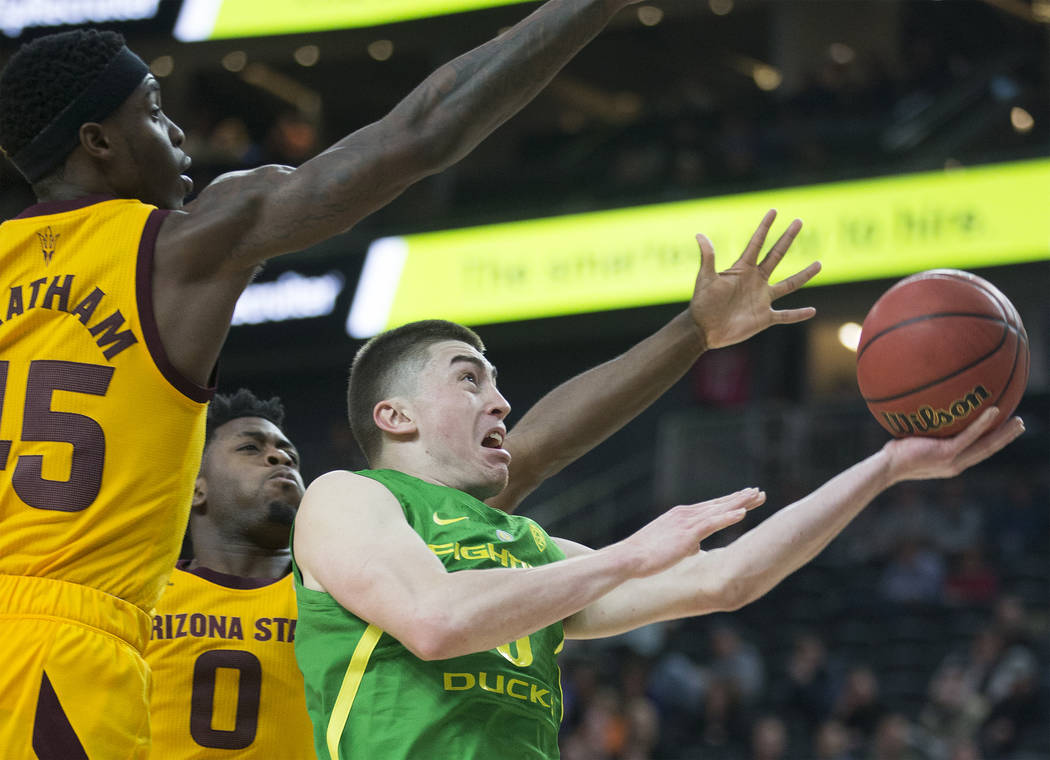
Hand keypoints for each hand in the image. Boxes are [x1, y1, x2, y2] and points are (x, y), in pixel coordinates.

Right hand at [615, 488, 765, 576]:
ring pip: (719, 510)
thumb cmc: (646, 555)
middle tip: (759, 492)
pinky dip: (728, 517)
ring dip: (740, 502)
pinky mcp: (687, 534)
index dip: (729, 501)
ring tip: (757, 496)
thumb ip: (684, 543)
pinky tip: (743, 513)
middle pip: (719, 504)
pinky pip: (712, 524)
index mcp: (681, 516)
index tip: (745, 497)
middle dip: (740, 497)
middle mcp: (686, 514)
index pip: (711, 506)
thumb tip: (694, 547)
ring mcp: (687, 523)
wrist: (629, 557)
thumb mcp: (669, 546)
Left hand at [689, 210, 820, 349]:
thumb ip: (707, 257)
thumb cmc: (702, 303)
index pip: (757, 243)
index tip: (774, 211)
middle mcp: (756, 281)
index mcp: (742, 269)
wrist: (704, 329)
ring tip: (819, 264)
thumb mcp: (705, 278)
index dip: (765, 227)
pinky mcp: (764, 317)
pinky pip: (786, 315)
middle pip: (776, 255)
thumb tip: (699, 234)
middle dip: (787, 238)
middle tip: (798, 221)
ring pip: (789, 285)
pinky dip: (798, 314)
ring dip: (804, 275)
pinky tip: (812, 311)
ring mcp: (762, 298)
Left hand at [884, 407, 1024, 483]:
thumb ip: (925, 435)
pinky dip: (983, 423)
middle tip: (1020, 424)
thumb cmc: (893, 455)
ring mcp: (953, 460)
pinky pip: (969, 436)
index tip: (1003, 431)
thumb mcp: (914, 444)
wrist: (886, 468)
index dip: (992, 442)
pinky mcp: (946, 453)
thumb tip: (923, 413)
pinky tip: (994, 410)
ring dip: (1004, 433)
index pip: (976, 452)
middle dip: (1005, 438)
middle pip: (988, 450)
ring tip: (1018, 421)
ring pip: (986, 445)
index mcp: (951, 463)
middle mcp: (956, 464)